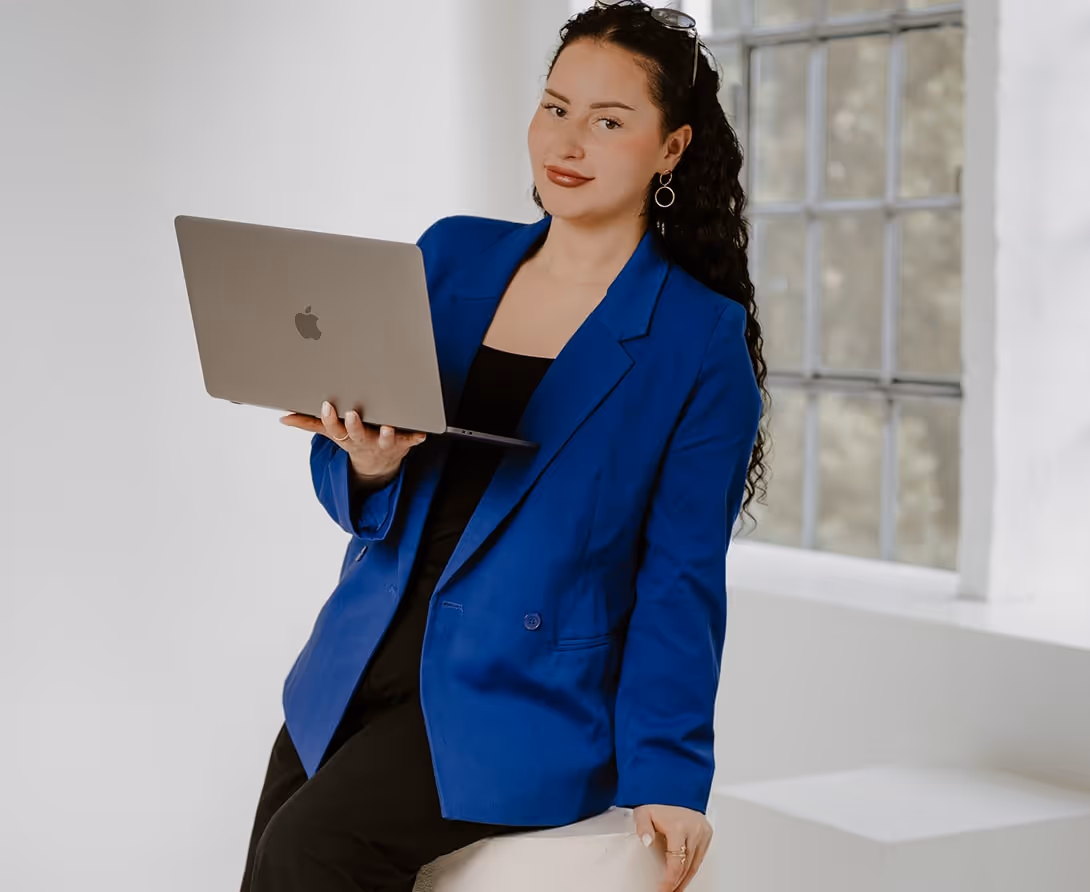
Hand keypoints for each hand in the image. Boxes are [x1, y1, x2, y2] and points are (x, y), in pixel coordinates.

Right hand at [279, 400, 427, 482]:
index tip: (326, 405)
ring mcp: (384, 444)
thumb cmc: (355, 441)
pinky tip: (422, 433)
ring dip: (387, 434)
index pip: (334, 430)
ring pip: (385, 440)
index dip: (330, 419)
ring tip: (388, 426)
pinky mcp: (403, 443)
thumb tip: (284, 417)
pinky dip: (417, 438)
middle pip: (357, 435)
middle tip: (352, 414)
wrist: (380, 466)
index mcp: (347, 438)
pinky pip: (411, 440)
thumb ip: (311, 424)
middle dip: (354, 426)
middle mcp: (364, 441)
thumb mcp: (333, 435)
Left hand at [634, 804, 712, 891]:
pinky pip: (701, 856)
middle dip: (678, 882)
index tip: (664, 888)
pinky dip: (693, 868)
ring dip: (686, 878)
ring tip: (677, 887)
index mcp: (679, 827)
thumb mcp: (644, 813)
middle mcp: (694, 830)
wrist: (672, 788)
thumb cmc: (658, 802)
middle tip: (669, 890)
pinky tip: (685, 875)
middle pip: (687, 866)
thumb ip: (642, 828)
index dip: (671, 879)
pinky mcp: (707, 833)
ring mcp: (702, 831)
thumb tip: (645, 841)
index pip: (677, 861)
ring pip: (696, 863)